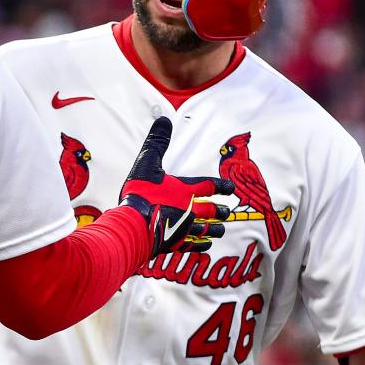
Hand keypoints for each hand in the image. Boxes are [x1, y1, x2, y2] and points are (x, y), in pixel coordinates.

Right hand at [119, 117, 233, 256]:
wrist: (133, 226)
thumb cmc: (140, 194)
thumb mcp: (147, 162)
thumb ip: (157, 142)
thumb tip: (164, 119)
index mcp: (185, 190)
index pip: (210, 186)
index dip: (222, 186)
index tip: (231, 188)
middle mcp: (189, 210)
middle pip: (212, 211)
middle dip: (221, 211)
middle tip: (227, 212)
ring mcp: (184, 228)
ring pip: (206, 229)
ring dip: (215, 229)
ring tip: (222, 229)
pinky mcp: (175, 244)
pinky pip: (194, 245)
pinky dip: (202, 244)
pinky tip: (206, 245)